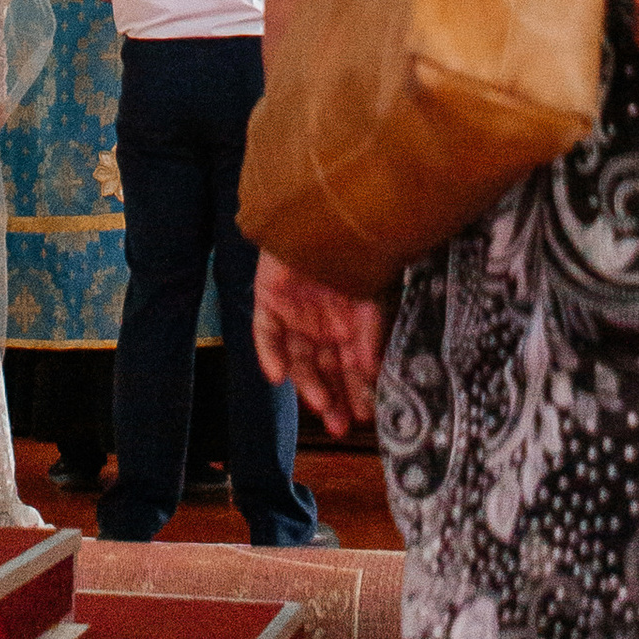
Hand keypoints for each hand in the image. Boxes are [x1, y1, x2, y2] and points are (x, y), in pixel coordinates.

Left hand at [253, 253, 383, 435]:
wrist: (324, 214)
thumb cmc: (354, 253)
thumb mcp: (372, 298)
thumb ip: (369, 336)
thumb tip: (371, 372)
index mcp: (347, 324)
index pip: (350, 367)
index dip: (357, 391)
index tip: (366, 415)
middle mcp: (321, 324)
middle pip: (324, 370)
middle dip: (333, 398)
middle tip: (341, 424)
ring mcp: (294, 314)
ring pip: (298, 359)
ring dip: (308, 385)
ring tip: (321, 406)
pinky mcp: (268, 301)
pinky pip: (266, 334)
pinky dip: (270, 355)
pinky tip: (278, 376)